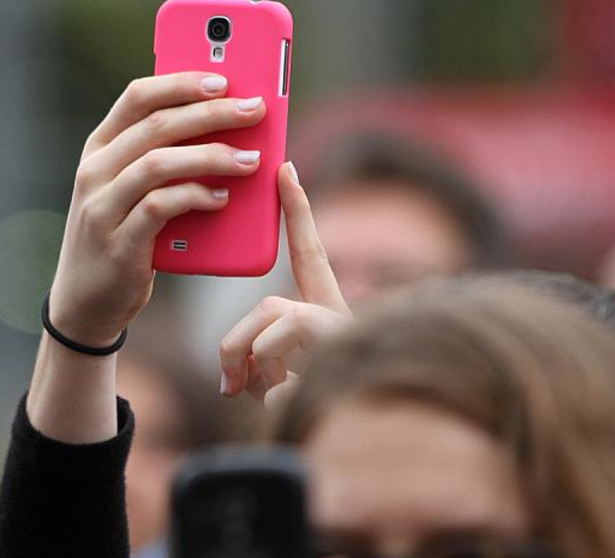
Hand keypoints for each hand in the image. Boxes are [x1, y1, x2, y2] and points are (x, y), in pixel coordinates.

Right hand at [49, 72, 266, 344]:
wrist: (86, 303)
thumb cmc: (122, 236)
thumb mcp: (130, 189)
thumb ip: (161, 158)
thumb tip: (226, 127)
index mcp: (100, 147)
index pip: (138, 96)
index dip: (182, 82)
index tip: (224, 78)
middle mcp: (95, 170)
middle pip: (157, 124)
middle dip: (211, 113)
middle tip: (254, 110)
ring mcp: (102, 205)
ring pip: (159, 162)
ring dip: (211, 156)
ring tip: (250, 159)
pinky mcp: (118, 242)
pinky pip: (160, 207)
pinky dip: (195, 197)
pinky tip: (222, 198)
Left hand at [218, 163, 351, 407]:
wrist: (387, 447)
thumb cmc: (331, 418)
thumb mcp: (288, 389)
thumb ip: (262, 370)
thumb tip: (233, 380)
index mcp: (331, 317)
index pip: (311, 255)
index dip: (298, 212)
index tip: (286, 168)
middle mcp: (343, 317)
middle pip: (270, 303)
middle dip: (236, 342)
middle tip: (228, 388)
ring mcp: (347, 331)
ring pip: (273, 322)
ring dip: (255, 365)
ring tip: (267, 402)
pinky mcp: (345, 347)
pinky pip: (280, 364)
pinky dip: (272, 395)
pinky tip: (293, 411)